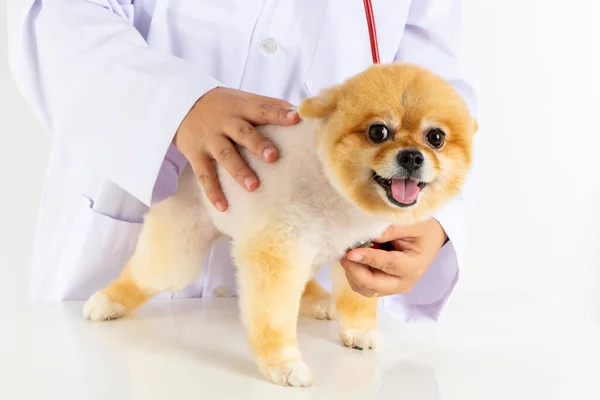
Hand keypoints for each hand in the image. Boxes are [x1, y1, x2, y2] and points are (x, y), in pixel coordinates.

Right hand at [174, 87, 299, 211]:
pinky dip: (212, 191)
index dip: (278, 115)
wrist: (178, 104)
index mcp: (239, 108)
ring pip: (225, 155)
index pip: (262, 110)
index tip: (295, 119)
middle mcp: (224, 123)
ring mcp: (209, 139)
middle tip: (273, 157)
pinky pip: (204, 175)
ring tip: (253, 186)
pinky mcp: (195, 154)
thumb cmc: (219, 104)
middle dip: (258, 145)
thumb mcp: (241, 97)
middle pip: (243, 133)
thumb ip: (267, 104)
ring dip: (239, 171)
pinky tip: (223, 207)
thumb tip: (296, 109)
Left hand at [340, 219, 447, 296]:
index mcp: (413, 266)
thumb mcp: (413, 224)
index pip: (387, 265)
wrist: (430, 238)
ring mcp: (393, 287)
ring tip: (348, 254)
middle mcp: (404, 282)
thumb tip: (370, 235)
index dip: (367, 259)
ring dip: (353, 273)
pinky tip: (354, 259)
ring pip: (365, 289)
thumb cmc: (423, 229)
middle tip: (343, 254)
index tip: (351, 252)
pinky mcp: (385, 286)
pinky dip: (355, 275)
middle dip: (354, 271)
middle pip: (372, 285)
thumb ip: (392, 229)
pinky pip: (364, 286)